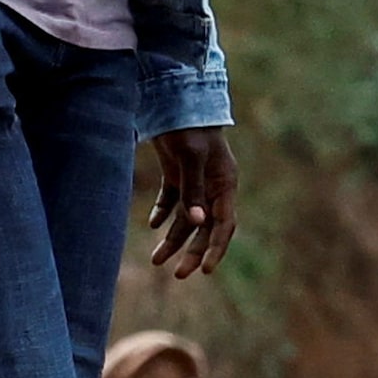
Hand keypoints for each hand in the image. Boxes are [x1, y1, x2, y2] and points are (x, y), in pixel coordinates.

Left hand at [143, 127, 239, 277]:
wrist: (175, 102)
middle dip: (193, 252)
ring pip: (186, 219)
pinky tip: (152, 226)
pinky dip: (162, 215)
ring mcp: (195, 182)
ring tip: (156, 260)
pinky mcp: (178, 175)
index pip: (224, 224)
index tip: (206, 271)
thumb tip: (197, 221)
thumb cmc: (190, 128)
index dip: (216, 248)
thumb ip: (193, 190)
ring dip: (173, 240)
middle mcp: (213, 188)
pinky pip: (172, 203)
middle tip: (179, 275)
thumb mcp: (191, 158)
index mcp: (224, 185)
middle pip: (205, 228)